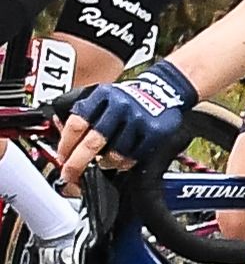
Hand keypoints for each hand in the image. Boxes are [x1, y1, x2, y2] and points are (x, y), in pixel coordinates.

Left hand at [57, 60, 195, 184]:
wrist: (164, 89)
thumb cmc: (127, 99)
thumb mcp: (103, 97)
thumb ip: (85, 115)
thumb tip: (64, 143)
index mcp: (102, 96)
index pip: (77, 124)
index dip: (66, 145)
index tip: (62, 158)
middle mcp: (120, 106)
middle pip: (92, 142)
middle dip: (76, 164)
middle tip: (69, 175)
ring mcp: (139, 119)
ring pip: (113, 153)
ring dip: (104, 164)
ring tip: (102, 164)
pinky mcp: (154, 132)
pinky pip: (133, 156)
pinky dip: (124, 163)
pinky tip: (120, 162)